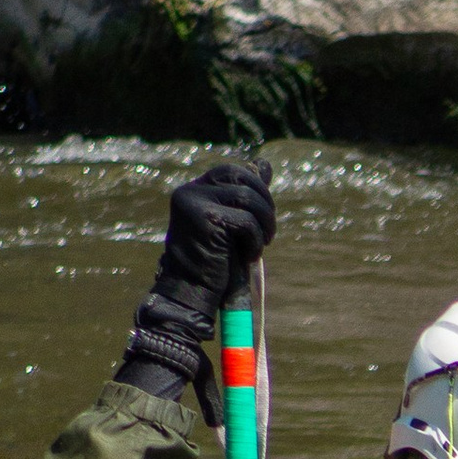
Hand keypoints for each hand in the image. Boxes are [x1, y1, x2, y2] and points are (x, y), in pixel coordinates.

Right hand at [122, 160, 276, 399]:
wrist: (191, 295)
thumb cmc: (213, 264)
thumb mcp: (231, 224)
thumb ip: (245, 195)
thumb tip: (265, 164)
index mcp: (193, 190)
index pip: (232, 170)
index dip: (256, 188)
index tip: (262, 216)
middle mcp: (189, 192)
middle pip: (242, 177)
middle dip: (265, 203)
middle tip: (268, 231)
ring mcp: (194, 203)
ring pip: (248, 198)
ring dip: (264, 223)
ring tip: (260, 244)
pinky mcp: (205, 219)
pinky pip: (246, 221)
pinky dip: (256, 240)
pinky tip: (249, 255)